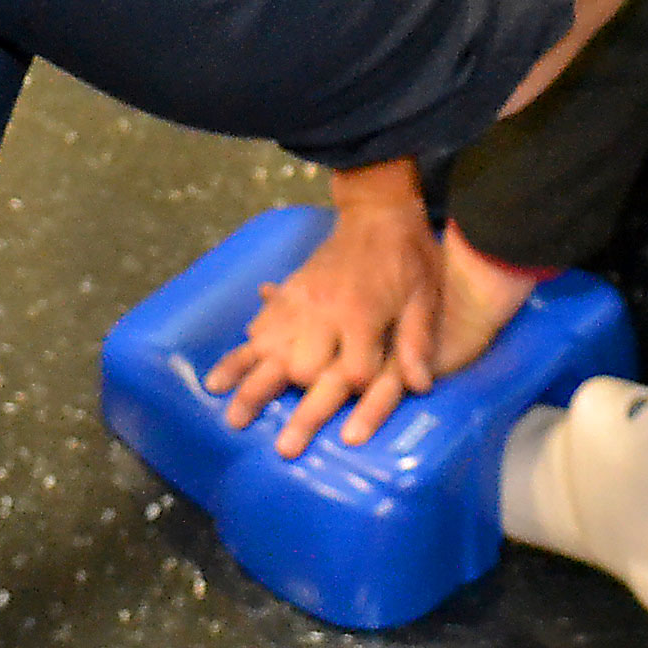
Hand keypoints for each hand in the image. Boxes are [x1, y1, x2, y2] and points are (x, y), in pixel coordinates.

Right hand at [208, 165, 440, 455]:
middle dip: (281, 398)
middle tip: (258, 435)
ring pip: (266, 346)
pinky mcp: (289, 292)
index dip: (355, 394)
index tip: (354, 421)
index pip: (353, 372)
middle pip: (298, 366)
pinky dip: (242, 348)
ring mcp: (300, 301)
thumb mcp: (424, 297)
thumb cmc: (408, 258)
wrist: (378, 212)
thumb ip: (418, 341)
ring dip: (244, 378)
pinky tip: (225, 370)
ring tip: (223, 406)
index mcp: (362, 315)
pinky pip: (260, 323)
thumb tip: (420, 386)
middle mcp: (324, 312)